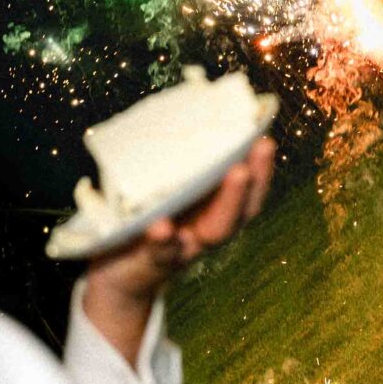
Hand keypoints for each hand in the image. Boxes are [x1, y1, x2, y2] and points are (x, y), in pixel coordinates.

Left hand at [80, 138, 275, 349]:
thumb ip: (168, 162)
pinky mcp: (156, 261)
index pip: (248, 187)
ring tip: (235, 173)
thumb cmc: (141, 221)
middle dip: (256, 175)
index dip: (261, 165)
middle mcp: (209, 229)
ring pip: (217, 230)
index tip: (266, 135)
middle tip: (262, 146)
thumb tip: (175, 110)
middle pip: (243, 208)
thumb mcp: (158, 189)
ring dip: (228, 203)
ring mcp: (187, 247)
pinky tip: (162, 226)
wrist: (116, 273)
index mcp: (213, 208)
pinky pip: (163, 251)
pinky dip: (165, 239)